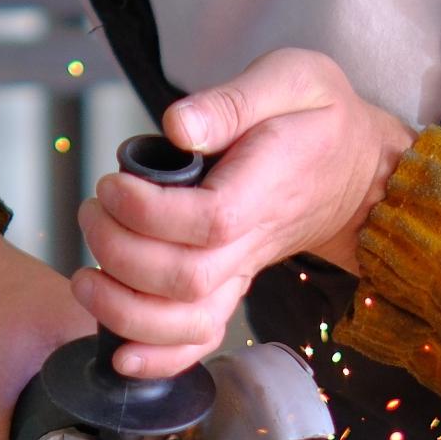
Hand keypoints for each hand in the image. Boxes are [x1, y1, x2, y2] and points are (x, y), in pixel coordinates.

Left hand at [75, 48, 414, 378]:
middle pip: (188, 279)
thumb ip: (232, 101)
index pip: (208, 221)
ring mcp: (242, 272)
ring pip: (189, 321)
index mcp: (266, 187)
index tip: (114, 183)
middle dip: (121, 253)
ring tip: (87, 274)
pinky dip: (160, 359)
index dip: (149, 211)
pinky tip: (120, 355)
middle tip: (93, 212)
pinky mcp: (231, 288)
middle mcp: (253, 241)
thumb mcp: (290, 79)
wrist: (353, 168)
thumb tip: (178, 125)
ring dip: (126, 311)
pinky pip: (200, 340)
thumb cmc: (317, 120)